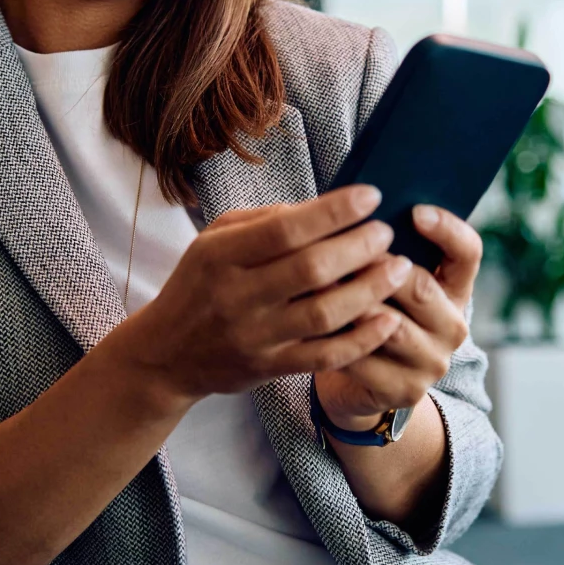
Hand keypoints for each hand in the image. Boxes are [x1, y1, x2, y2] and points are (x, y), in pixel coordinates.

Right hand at [113, 184, 413, 406]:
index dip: (333, 211)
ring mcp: (254, 336)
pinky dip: (361, 340)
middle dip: (359, 247)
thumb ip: (262, 221)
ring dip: (369, 290)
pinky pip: (324, 355)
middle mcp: (236, 296)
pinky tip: (387, 320)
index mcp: (220, 256)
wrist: (164, 355)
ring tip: (398, 269)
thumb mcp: (213, 242)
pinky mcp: (269, 368)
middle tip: (387, 234)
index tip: (371, 196)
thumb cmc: (199, 286)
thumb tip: (319, 208)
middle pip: (310, 269)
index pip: (284, 229)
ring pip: (323, 313)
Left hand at [314, 204, 480, 428]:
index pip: (468, 252)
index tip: (416, 211)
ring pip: (391, 326)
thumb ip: (384, 250)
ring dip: (353, 302)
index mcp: (455, 290)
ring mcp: (432, 362)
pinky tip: (311, 322)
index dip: (448, 229)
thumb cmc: (370, 314)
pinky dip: (336, 340)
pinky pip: (366, 359)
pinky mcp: (406, 390)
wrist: (362, 384)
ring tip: (320, 281)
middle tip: (343, 247)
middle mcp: (453, 326)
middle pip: (423, 287)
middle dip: (379, 265)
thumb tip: (357, 204)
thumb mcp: (386, 281)